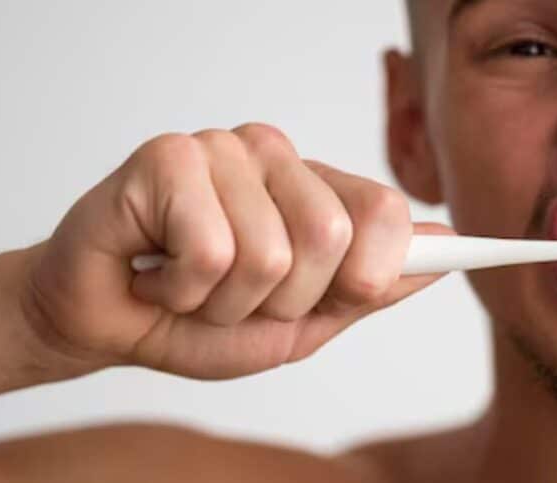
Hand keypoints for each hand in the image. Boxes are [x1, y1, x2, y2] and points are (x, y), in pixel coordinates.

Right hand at [22, 123, 451, 378]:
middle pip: (332, 236)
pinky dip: (181, 290)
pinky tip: (159, 272)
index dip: (375, 272)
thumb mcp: (302, 322)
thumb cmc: (200, 318)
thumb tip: (447, 252)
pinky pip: (210, 252)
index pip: (385, 211)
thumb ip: (369, 287)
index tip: (361, 292)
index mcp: (312, 187)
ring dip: (224, 302)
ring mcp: (222, 150)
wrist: (108, 323)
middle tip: (237, 296)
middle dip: (284, 302)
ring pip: (269, 253)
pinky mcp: (168, 157)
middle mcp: (273, 156)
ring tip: (191, 285)